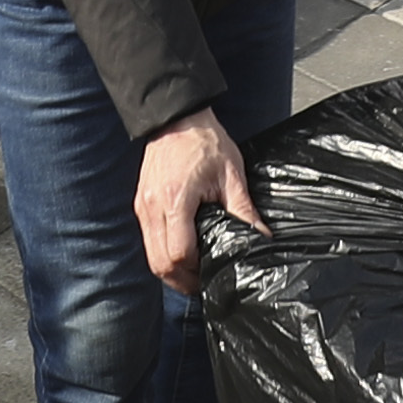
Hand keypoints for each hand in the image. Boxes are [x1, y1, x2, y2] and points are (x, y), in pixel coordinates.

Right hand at [135, 108, 256, 291]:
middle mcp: (153, 207)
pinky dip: (162, 255)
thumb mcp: (231, 175)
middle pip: (160, 263)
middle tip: (203, 284)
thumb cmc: (205, 142)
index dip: (196, 270)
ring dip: (170, 271)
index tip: (212, 272)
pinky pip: (148, 241)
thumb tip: (261, 237)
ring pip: (151, 257)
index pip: (179, 253)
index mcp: (176, 200)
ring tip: (193, 274)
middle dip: (182, 280)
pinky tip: (181, 255)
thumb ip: (244, 210)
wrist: (177, 118)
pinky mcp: (140, 205)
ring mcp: (142, 207)